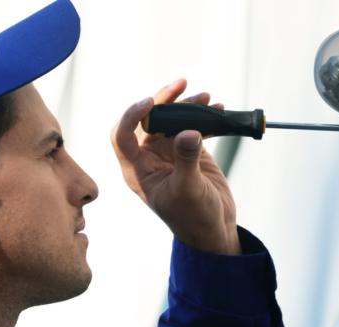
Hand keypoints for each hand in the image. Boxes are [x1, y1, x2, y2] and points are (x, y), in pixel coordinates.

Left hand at [111, 79, 240, 255]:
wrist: (214, 229)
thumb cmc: (193, 218)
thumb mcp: (187, 191)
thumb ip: (186, 160)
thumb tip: (188, 132)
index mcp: (137, 170)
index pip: (121, 136)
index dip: (131, 116)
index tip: (150, 102)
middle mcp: (149, 157)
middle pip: (148, 119)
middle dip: (163, 100)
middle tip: (182, 86)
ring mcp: (169, 152)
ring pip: (171, 119)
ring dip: (187, 105)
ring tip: (205, 97)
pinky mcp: (189, 150)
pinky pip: (192, 125)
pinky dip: (204, 116)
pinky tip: (216, 108)